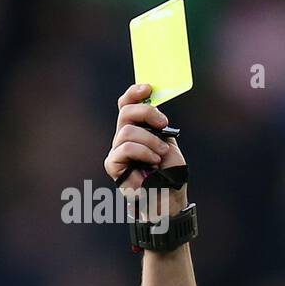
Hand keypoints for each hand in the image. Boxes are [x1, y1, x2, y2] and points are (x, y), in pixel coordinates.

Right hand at [104, 83, 188, 218]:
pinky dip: (143, 152)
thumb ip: (159, 126)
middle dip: (146, 112)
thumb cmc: (171, 173)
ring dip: (150, 140)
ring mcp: (117, 151)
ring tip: (160, 155)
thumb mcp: (169, 143)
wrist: (170, 198)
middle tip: (163, 124)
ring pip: (127, 131)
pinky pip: (124, 148)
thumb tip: (154, 105)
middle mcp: (124, 137)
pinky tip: (153, 162)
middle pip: (125, 111)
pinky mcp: (113, 165)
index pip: (126, 105)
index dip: (134, 93)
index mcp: (137, 130)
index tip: (148, 87)